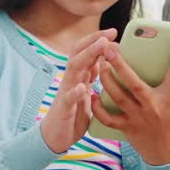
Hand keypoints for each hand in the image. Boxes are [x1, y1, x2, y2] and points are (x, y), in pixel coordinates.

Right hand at [41, 29, 117, 153]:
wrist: (56, 136)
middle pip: (78, 53)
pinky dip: (74, 92)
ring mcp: (66, 92)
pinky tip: (82, 88)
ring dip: (87, 56)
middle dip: (94, 41)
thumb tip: (108, 62)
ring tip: (100, 47)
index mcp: (79, 76)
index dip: (98, 40)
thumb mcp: (87, 91)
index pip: (85, 51)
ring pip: (73, 69)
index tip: (114, 33)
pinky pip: (68, 99)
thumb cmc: (74, 112)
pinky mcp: (63, 109)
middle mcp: (71, 80)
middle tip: (110, 33)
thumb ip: (93, 77)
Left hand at [93, 31, 169, 165]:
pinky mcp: (127, 128)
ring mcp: (138, 119)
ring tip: (99, 64)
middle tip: (110, 48)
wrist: (168, 157)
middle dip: (121, 65)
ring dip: (107, 80)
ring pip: (118, 97)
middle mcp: (153, 107)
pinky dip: (98, 108)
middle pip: (134, 83)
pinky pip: (109, 118)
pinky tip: (92, 95)